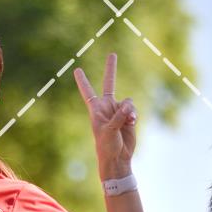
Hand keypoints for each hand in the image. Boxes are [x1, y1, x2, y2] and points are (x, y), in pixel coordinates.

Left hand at [74, 53, 136, 179]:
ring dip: (129, 111)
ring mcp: (118, 111)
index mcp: (96, 110)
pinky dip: (134, 116)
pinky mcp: (129, 117)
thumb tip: (129, 106)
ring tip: (127, 122)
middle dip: (111, 69)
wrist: (118, 157)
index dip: (83, 81)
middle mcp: (107, 107)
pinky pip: (134, 109)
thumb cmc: (106, 146)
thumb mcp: (109, 131)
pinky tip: (132, 124)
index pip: (88, 92)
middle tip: (112, 54)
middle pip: (109, 84)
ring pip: (128, 101)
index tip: (77, 70)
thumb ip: (119, 116)